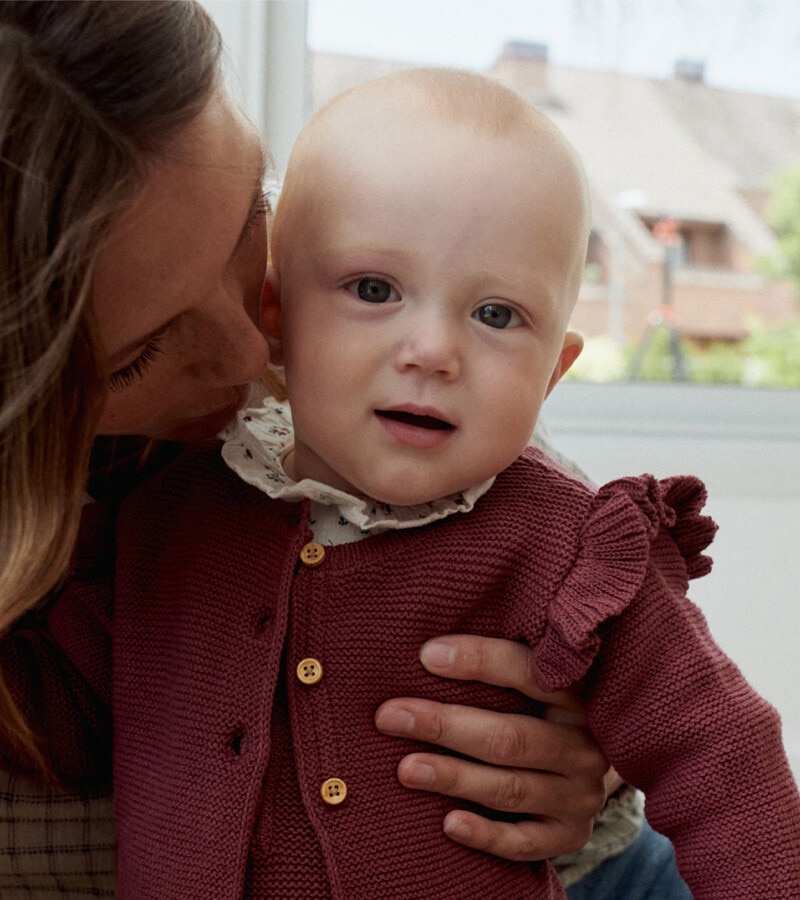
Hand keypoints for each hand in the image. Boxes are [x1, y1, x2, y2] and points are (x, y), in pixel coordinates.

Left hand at [374, 635, 607, 861]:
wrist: (584, 768)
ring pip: (509, 788)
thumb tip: (428, 649)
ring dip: (454, 777)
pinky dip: (486, 834)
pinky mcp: (569, 836)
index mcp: (577, 696)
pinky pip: (524, 842)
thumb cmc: (537, 710)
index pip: (528, 673)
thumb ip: (496, 665)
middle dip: (444, 726)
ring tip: (406, 769)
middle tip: (389, 717)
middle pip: (509, 738)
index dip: (478, 661)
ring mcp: (579, 796)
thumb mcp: (534, 681)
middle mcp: (584, 748)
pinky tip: (448, 823)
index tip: (426, 656)